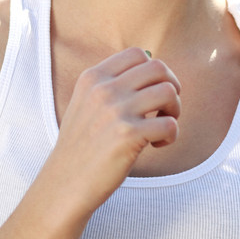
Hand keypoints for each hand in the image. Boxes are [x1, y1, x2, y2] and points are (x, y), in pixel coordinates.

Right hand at [52, 47, 180, 210]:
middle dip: (171, 87)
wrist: (65, 184)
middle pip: (158, 68)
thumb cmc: (82, 148)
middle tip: (165, 110)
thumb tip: (152, 65)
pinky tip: (157, 145)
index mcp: (93, 78)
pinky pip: (170, 124)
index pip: (137, 54)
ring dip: (174, 111)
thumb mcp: (86, 105)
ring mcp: (116, 111)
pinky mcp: (128, 136)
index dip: (155, 72)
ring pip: (169, 92)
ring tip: (161, 128)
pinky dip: (171, 135)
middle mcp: (104, 90)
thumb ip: (111, 85)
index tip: (153, 92)